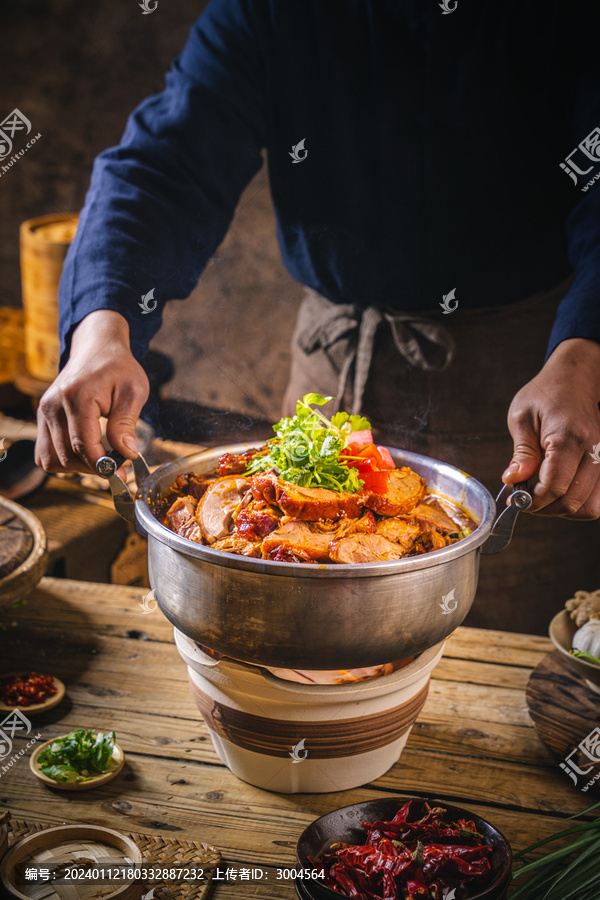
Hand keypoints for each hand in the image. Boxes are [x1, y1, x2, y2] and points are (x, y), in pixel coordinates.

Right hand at [35, 310, 149, 473]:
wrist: (97, 348)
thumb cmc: (118, 368)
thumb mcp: (133, 391)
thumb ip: (126, 423)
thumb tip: (127, 454)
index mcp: (76, 396)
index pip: (83, 445)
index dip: (103, 465)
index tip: (122, 473)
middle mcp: (53, 405)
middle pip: (67, 456)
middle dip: (93, 468)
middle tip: (116, 465)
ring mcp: (43, 412)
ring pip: (51, 460)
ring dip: (77, 467)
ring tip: (100, 458)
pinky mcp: (42, 417)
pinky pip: (44, 454)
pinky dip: (63, 461)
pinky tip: (84, 453)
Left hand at [502, 338, 599, 517]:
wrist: (576, 376)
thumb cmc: (546, 392)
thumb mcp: (522, 416)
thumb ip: (521, 452)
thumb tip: (513, 480)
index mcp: (568, 437)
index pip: (555, 486)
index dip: (533, 500)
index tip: (516, 499)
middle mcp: (594, 450)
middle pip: (574, 501)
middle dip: (546, 508)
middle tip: (526, 499)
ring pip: (592, 506)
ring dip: (565, 510)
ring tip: (543, 498)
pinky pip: (599, 497)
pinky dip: (580, 503)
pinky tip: (560, 492)